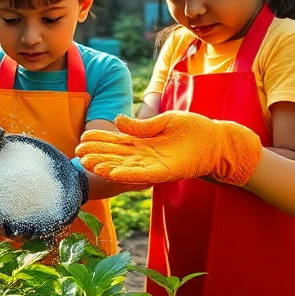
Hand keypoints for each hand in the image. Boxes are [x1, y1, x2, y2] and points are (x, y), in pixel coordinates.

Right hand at [75, 111, 262, 186]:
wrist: (217, 140)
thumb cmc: (194, 129)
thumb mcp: (164, 121)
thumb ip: (141, 125)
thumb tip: (117, 121)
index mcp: (144, 142)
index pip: (116, 142)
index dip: (100, 142)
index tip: (82, 141)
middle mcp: (145, 156)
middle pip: (116, 156)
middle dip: (97, 155)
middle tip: (77, 154)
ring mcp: (154, 165)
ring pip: (125, 166)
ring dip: (106, 166)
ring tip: (88, 164)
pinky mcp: (165, 173)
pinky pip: (142, 174)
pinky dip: (126, 173)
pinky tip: (111, 171)